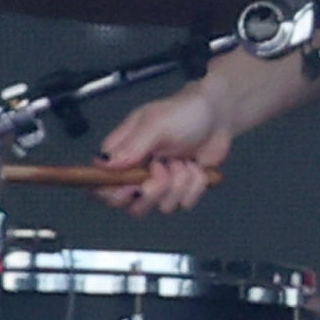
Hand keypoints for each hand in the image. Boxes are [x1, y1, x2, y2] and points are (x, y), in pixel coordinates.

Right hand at [94, 87, 232, 217]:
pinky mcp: (182, 190)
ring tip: (184, 160)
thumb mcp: (156, 123)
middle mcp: (137, 175)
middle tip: (165, 166)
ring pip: (163, 207)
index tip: (135, 183)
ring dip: (179, 182)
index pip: (101, 189)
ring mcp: (161, 185)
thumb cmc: (183, 112)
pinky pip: (186, 203)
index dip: (115, 194)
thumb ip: (131, 146)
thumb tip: (103, 165)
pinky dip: (196, 184)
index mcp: (121, 157)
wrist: (218, 113)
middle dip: (155, 190)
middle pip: (134, 207)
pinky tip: (196, 166)